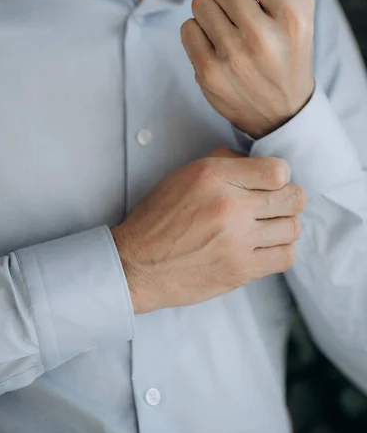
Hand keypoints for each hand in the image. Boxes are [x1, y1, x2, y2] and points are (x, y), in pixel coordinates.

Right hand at [112, 147, 305, 313]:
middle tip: (273, 205)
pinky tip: (264, 247)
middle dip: (288, 199)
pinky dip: (281, 250)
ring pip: (292, 228)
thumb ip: (223, 162)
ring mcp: (237, 241)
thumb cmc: (159, 218)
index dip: (279, 176)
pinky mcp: (241, 270)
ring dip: (283, 226)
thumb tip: (257, 162)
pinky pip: (285, 257)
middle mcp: (230, 206)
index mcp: (214, 177)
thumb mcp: (183, 175)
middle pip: (294, 198)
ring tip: (266, 227)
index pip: (278, 171)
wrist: (138, 264)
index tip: (269, 183)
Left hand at [181, 0, 314, 138]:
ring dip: (210, 10)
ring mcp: (233, 58)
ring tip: (227, 28)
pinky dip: (198, 33)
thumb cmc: (288, 49)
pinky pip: (187, 28)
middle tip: (236, 8)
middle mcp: (263, 37)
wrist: (281, 110)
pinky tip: (215, 46)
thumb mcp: (296, 9)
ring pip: (200, 2)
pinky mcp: (209, 74)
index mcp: (292, 16)